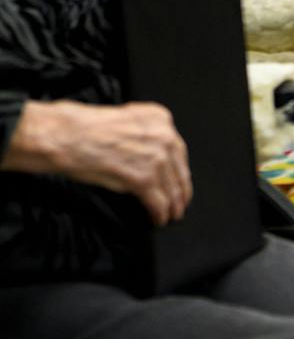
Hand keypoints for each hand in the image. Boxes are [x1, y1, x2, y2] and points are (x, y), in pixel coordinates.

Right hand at [3, 100, 191, 225]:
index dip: (180, 170)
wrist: (68, 136)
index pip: (178, 151)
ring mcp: (156, 158)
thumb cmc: (86, 128)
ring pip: (172, 189)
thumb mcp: (128, 120)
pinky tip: (158, 219)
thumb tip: (153, 156)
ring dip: (173, 206)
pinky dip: (160, 213)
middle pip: (179, 171)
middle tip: (181, 203)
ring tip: (172, 215)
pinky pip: (158, 202)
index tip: (181, 181)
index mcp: (160, 119)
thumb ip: (146, 134)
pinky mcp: (144, 179)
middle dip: (181, 191)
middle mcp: (164, 136)